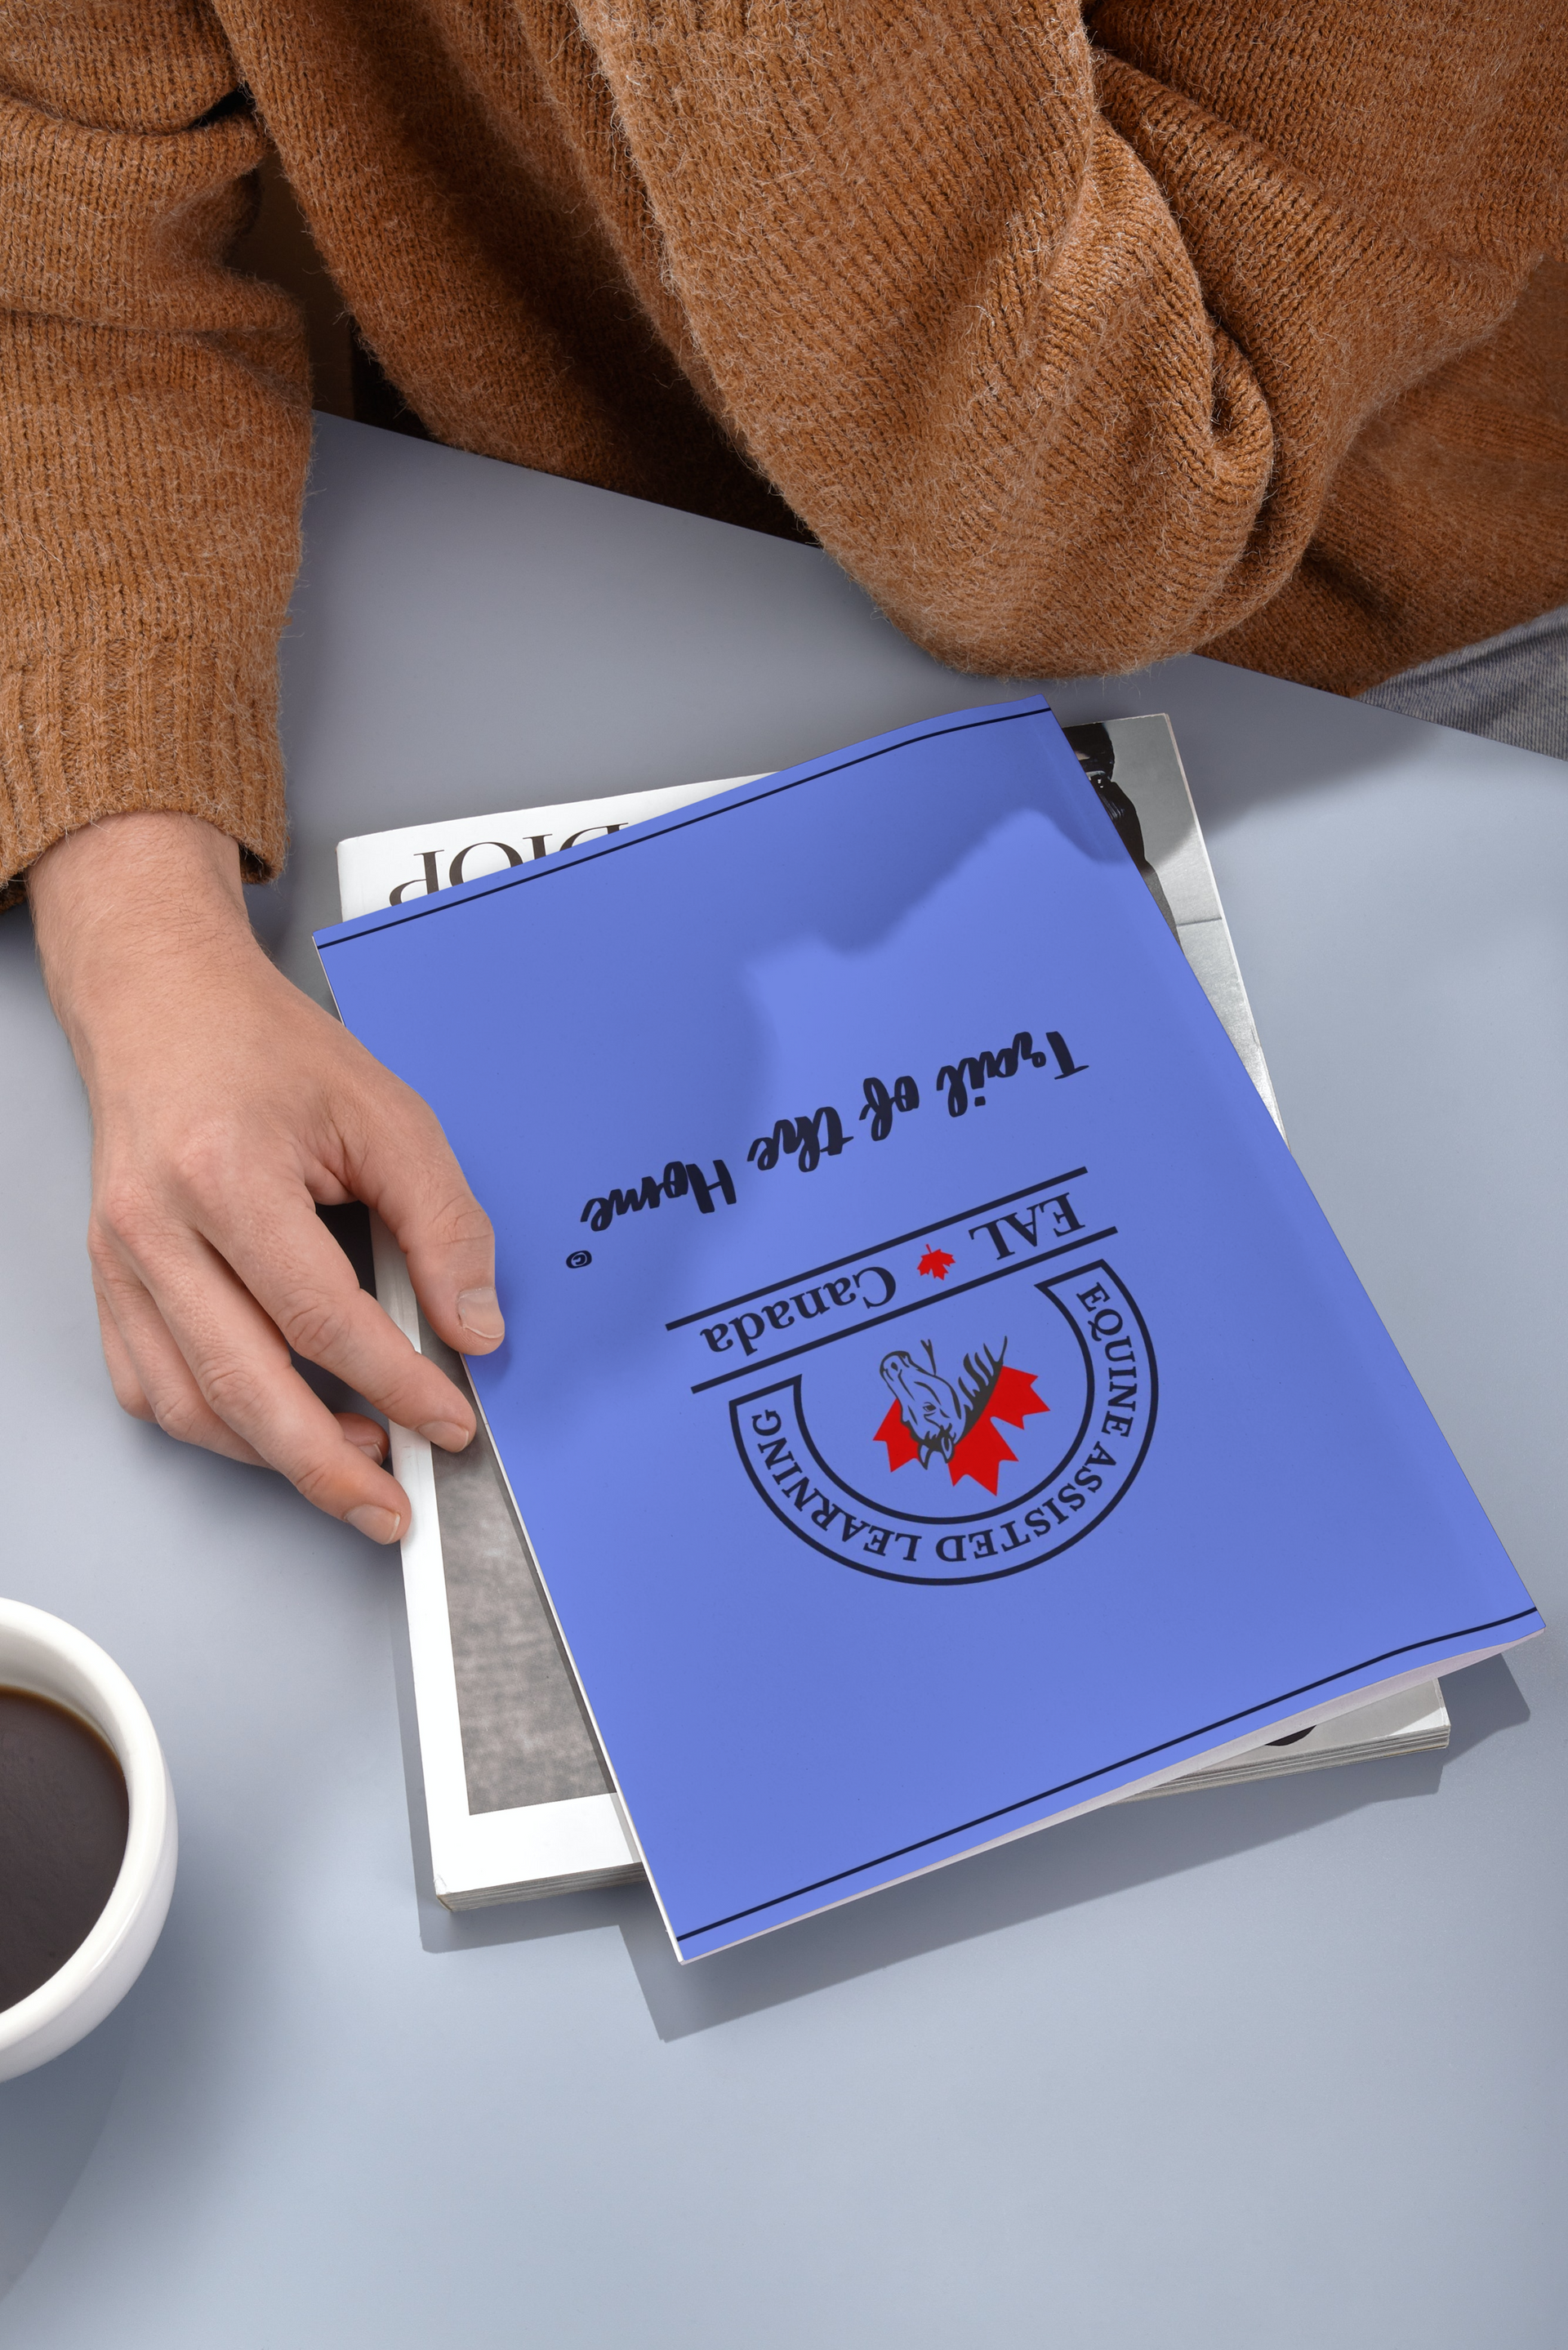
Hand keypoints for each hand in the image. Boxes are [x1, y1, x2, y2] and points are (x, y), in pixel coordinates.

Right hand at [30, 811, 503, 1541]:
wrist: (164, 1008)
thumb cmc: (264, 1051)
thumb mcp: (387, 1115)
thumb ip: (444, 1223)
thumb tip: (474, 1325)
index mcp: (227, 1175)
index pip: (322, 1317)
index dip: (396, 1383)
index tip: (448, 1418)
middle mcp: (158, 1227)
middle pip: (245, 1385)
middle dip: (329, 1465)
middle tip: (392, 1504)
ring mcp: (122, 1262)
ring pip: (191, 1405)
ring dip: (274, 1456)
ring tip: (353, 1463)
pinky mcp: (111, 1282)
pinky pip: (151, 1387)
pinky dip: (215, 1427)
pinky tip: (274, 1429)